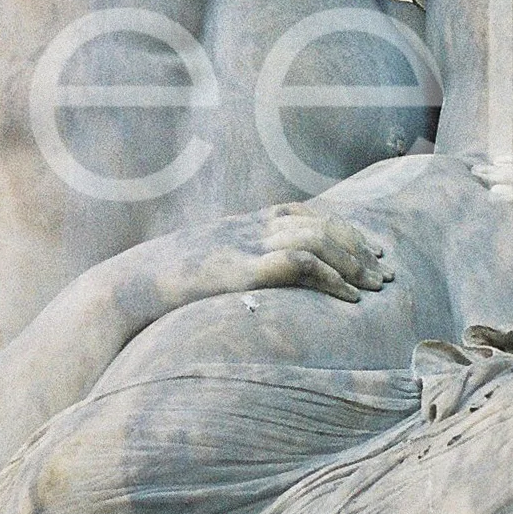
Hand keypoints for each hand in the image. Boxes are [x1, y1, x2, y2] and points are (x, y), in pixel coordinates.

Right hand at [110, 203, 393, 333]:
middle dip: (357, 245)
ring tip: (376, 286)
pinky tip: (350, 299)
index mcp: (239, 226)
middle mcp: (248, 229)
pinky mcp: (244, 270)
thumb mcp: (200, 269)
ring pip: (318, 239)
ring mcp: (246, 246)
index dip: (338, 227)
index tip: (367, 248)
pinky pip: (301, 264)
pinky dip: (332, 279)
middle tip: (386, 270)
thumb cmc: (159, 286)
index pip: (301, 214)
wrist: (126, 288)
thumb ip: (229, 268)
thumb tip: (246, 288)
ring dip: (353, 263)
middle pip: (318, 222)